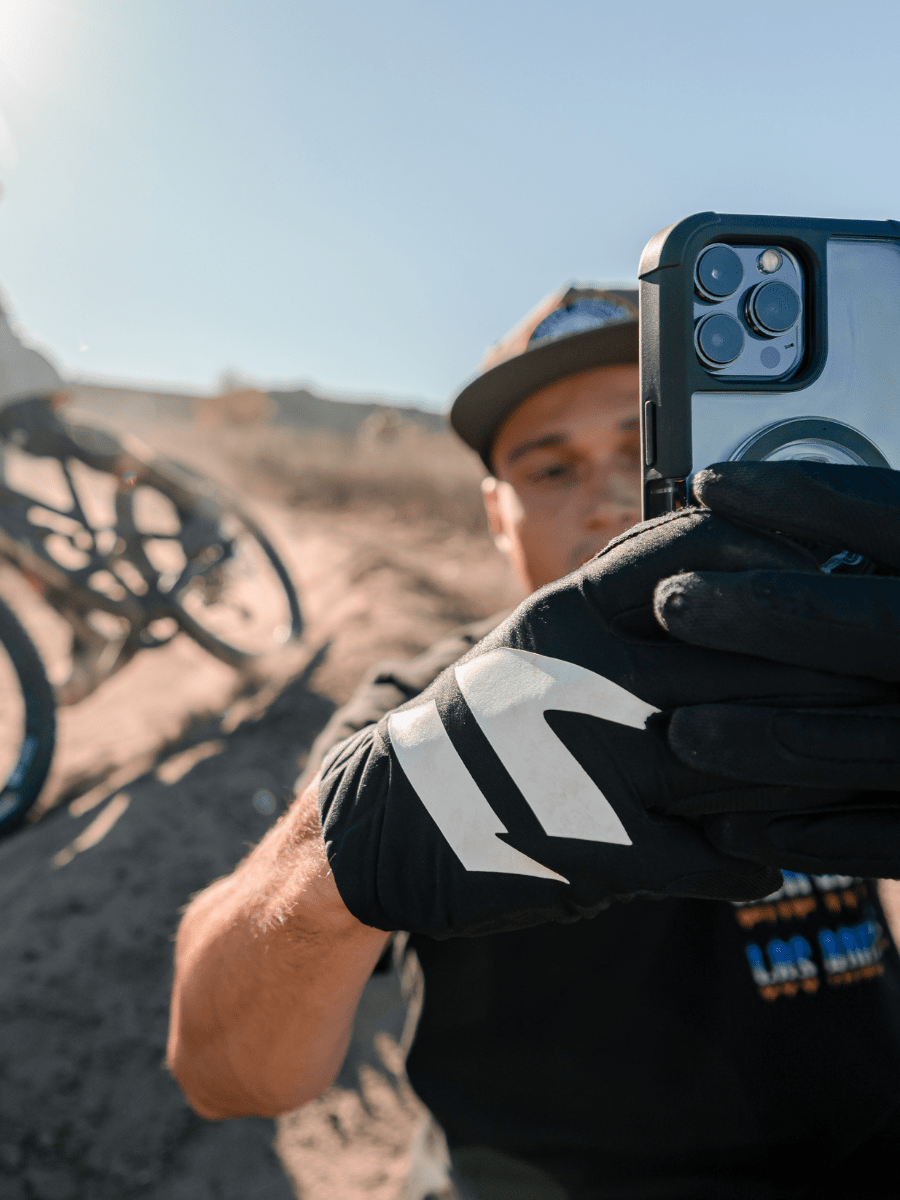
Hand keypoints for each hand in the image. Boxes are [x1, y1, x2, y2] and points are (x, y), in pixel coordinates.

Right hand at [318, 503, 880, 937]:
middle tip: (890, 669)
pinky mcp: (598, 848)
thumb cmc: (483, 722)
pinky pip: (712, 857)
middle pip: (742, 654)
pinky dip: (756, 858)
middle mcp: (587, 674)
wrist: (389, 814)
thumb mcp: (539, 637)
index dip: (776, 558)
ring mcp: (595, 762)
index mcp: (570, 615)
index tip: (837, 565)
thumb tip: (716, 555)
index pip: (692, 556)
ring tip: (865, 768)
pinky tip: (777, 856)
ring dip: (815, 768)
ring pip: (744, 754)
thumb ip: (619, 602)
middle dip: (829, 666)